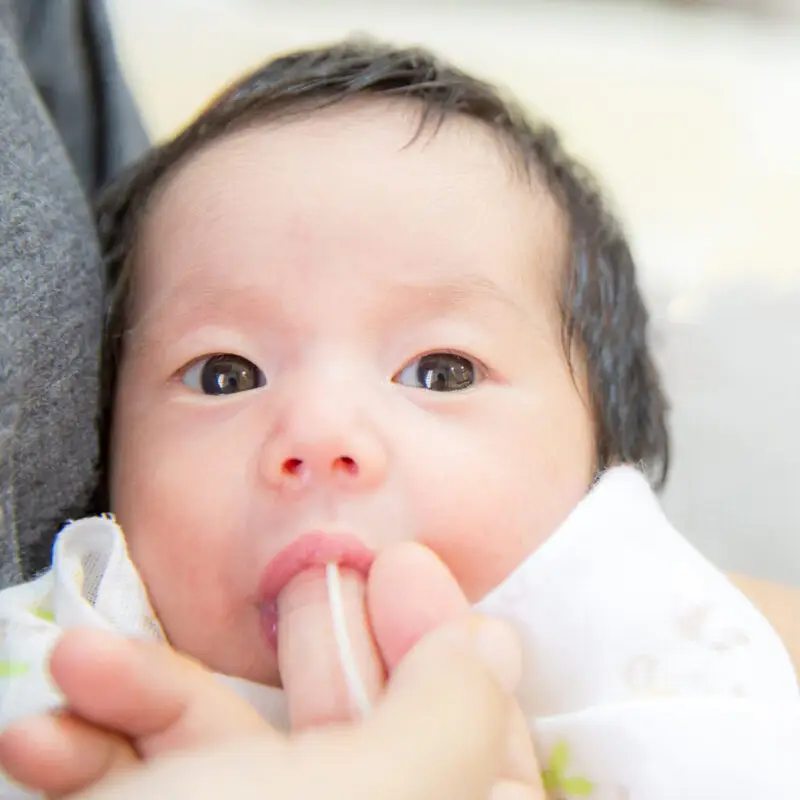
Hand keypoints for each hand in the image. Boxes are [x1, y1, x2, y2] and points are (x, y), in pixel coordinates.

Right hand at [0, 544, 540, 797]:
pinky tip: (46, 733)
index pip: (485, 762)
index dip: (452, 660)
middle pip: (361, 743)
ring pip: (238, 757)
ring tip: (79, 662)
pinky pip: (153, 789)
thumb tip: (497, 646)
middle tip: (311, 578)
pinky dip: (98, 750)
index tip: (404, 572)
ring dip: (152, 698)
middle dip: (321, 652)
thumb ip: (452, 720)